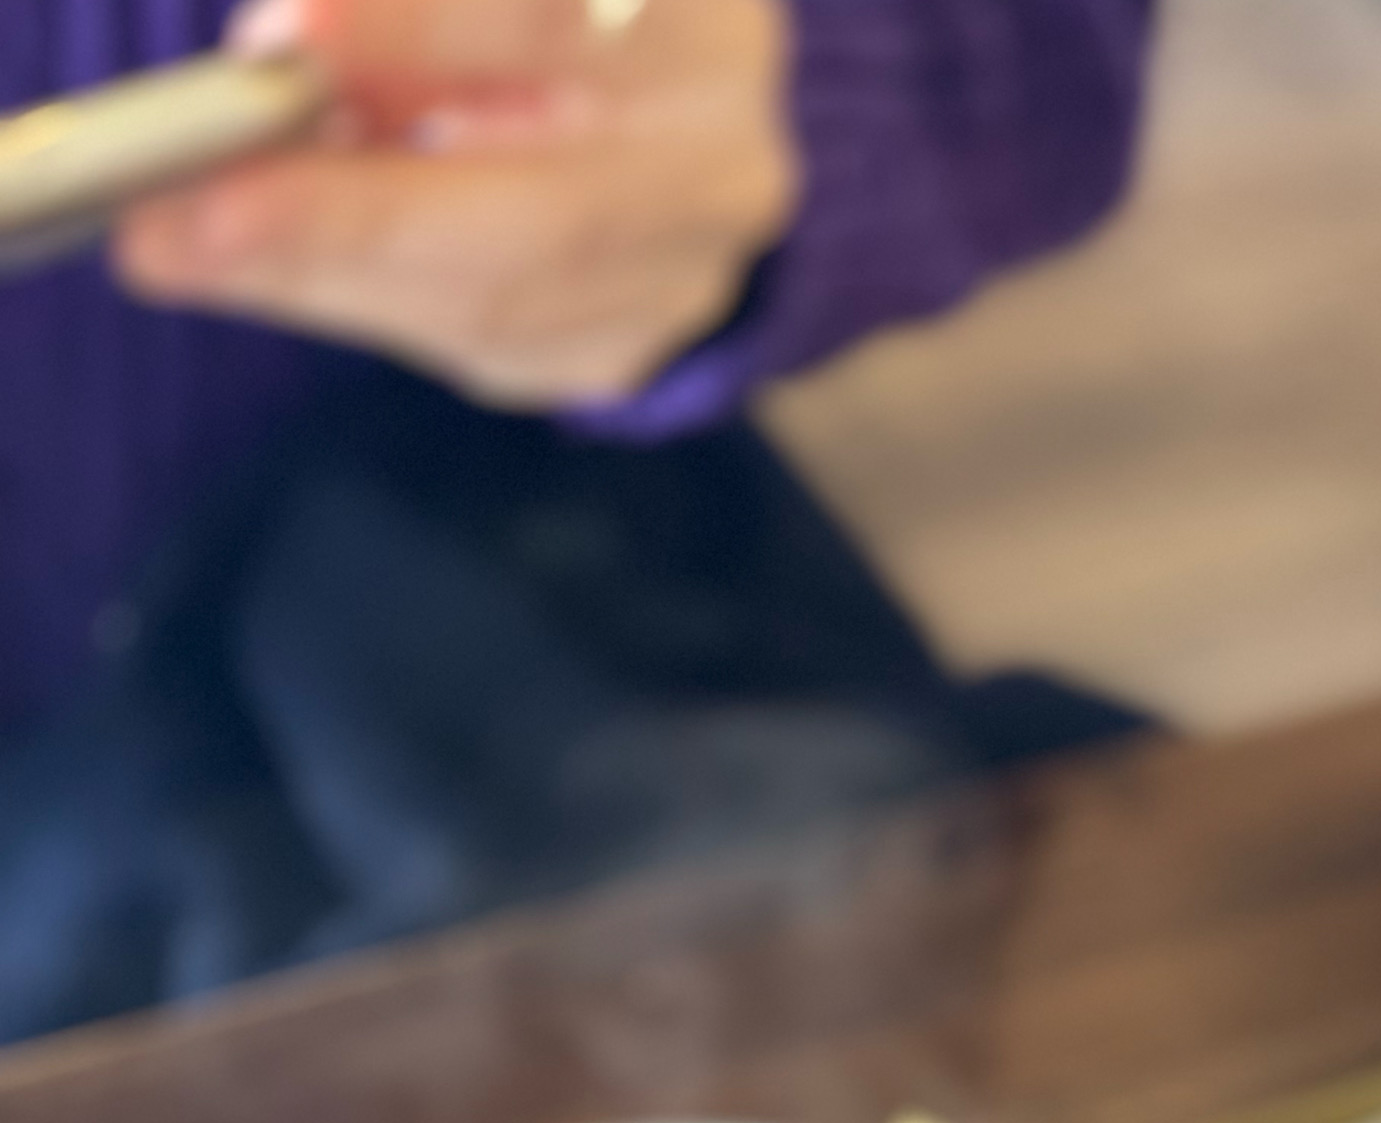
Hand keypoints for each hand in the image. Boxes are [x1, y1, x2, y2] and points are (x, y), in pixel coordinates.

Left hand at [115, 0, 799, 406]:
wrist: (688, 110)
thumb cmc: (569, 7)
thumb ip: (407, 3)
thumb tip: (283, 65)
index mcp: (703, 29)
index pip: (554, 26)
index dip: (417, 37)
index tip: (284, 47)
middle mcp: (718, 170)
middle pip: (530, 222)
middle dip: (344, 219)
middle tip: (186, 221)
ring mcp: (686, 282)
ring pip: (496, 306)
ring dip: (325, 274)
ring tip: (183, 240)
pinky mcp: (628, 350)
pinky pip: (482, 346)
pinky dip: (363, 298)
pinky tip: (265, 265)